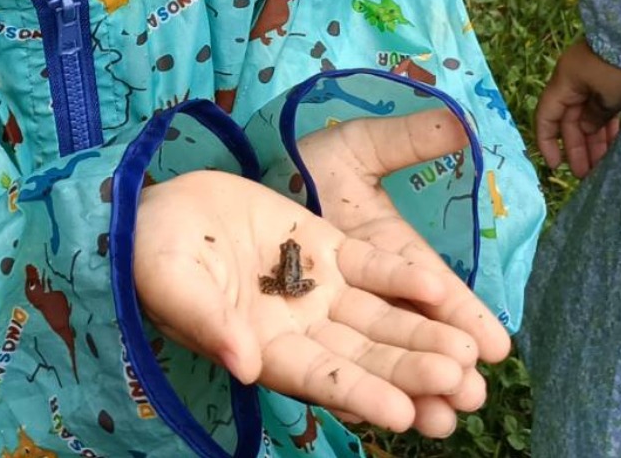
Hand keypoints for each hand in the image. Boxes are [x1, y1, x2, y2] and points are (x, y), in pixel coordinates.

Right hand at [133, 170, 481, 433]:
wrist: (154, 205)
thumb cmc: (149, 253)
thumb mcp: (171, 284)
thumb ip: (209, 323)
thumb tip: (245, 365)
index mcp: (261, 349)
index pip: (321, 379)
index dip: (361, 396)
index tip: (404, 415)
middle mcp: (298, 328)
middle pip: (364, 356)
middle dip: (411, 371)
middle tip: (459, 384)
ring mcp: (316, 289)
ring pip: (379, 318)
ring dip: (422, 334)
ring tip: (471, 353)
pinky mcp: (325, 247)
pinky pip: (373, 268)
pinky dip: (405, 279)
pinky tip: (442, 289)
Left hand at [293, 109, 511, 437]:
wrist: (228, 174)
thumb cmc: (303, 157)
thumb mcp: (359, 146)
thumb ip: (408, 140)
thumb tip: (461, 125)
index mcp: (382, 251)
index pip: (428, 288)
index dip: (460, 316)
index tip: (496, 346)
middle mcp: (351, 292)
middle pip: (400, 333)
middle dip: (436, 364)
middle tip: (472, 396)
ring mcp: (312, 315)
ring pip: (363, 358)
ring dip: (398, 386)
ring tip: (438, 419)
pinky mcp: (275, 333)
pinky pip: (312, 366)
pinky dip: (344, 390)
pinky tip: (375, 414)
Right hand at [533, 39, 620, 176]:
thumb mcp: (608, 97)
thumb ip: (594, 118)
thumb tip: (586, 130)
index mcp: (565, 82)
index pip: (546, 117)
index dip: (547, 143)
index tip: (555, 166)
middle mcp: (575, 82)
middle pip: (570, 120)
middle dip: (578, 148)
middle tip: (587, 175)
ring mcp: (594, 80)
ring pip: (589, 116)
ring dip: (594, 141)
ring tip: (603, 165)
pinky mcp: (612, 80)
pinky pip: (605, 109)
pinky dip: (607, 127)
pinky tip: (614, 145)